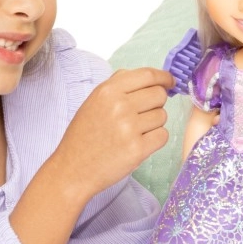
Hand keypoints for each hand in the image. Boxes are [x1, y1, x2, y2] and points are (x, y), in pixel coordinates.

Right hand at [54, 67, 172, 198]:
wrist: (73, 168)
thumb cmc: (84, 135)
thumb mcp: (94, 101)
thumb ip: (119, 85)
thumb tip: (151, 78)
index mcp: (107, 91)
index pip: (147, 75)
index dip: (164, 77)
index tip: (169, 82)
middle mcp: (119, 106)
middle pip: (159, 95)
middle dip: (156, 103)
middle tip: (142, 114)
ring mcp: (129, 128)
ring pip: (162, 116)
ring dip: (153, 124)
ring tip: (133, 132)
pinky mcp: (137, 149)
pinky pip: (163, 136)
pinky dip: (155, 140)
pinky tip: (138, 143)